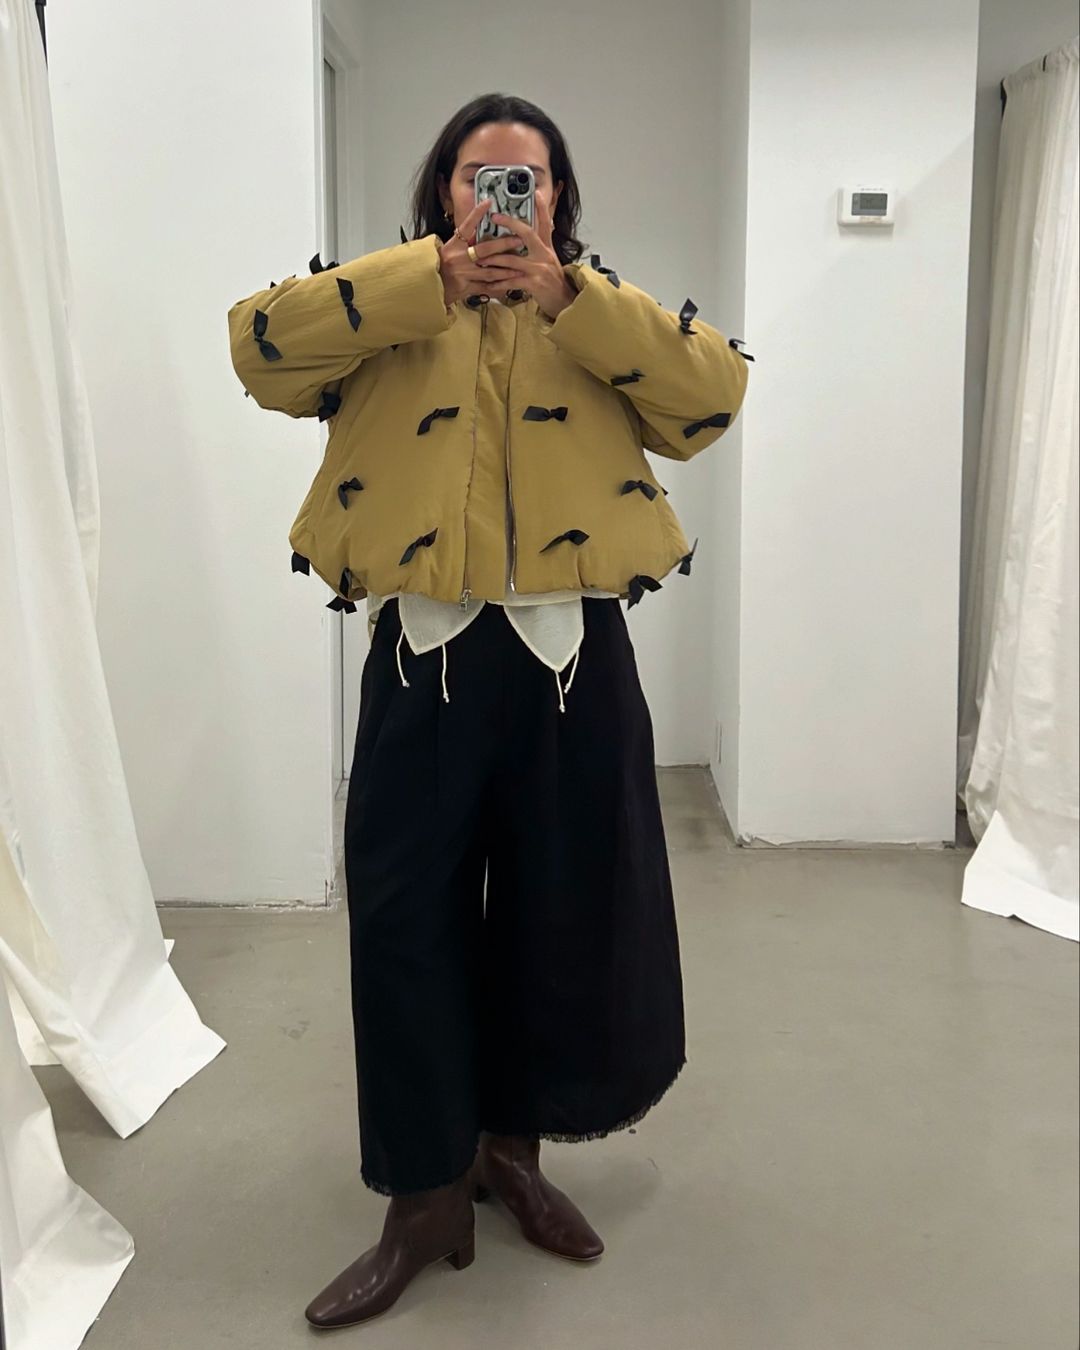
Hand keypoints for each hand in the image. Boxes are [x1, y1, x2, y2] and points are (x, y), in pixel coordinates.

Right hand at [437, 198, 535, 306]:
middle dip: (503, 244)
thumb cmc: (441, 265)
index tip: (488, 203)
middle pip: (484, 249)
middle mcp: (458, 258)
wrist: (431, 285)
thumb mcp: (450, 248)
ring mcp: (463, 274)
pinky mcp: (466, 288)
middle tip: (519, 240)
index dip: (477, 213)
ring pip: (489, 271)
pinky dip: (497, 286)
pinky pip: (485, 287)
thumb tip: (480, 229)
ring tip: (520, 267)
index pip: (466, 226)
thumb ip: (465, 240)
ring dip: (506, 269)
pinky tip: (509, 283)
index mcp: (453, 245)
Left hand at [483, 193, 577, 319]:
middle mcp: (543, 255)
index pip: (546, 223)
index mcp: (547, 248)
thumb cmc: (553, 283)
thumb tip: (530, 237)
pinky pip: (512, 280)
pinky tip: (489, 283)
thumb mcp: (550, 262)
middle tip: (495, 217)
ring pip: (512, 259)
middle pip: (527, 233)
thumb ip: (540, 249)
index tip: (535, 193)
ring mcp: (539, 269)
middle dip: (510, 224)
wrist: (564, 301)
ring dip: (494, 259)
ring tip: (480, 258)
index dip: (541, 208)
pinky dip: (499, 282)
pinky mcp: (534, 284)